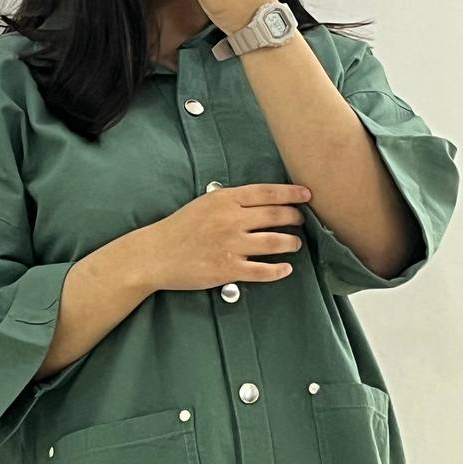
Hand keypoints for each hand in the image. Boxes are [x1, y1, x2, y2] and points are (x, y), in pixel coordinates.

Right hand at [142, 182, 311, 292]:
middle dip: (294, 217)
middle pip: (276, 215)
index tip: (307, 195)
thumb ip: (231, 201)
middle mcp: (231, 220)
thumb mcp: (204, 203)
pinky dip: (278, 270)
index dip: (291, 193)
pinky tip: (286, 268)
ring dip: (291, 242)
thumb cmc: (178, 228)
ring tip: (295, 243)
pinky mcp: (229, 269)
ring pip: (275, 242)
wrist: (156, 254)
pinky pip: (263, 270)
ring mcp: (231, 245)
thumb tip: (258, 202)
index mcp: (225, 199)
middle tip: (301, 220)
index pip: (267, 193)